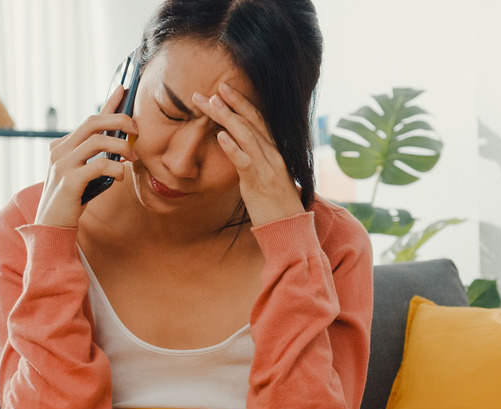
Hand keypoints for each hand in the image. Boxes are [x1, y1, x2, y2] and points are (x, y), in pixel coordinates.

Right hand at [35, 86, 137, 227]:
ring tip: (133, 157)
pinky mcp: (69, 181)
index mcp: (63, 146)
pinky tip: (121, 175)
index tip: (124, 89)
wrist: (52, 225)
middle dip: (118, 120)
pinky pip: (97, 165)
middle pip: (92, 122)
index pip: (90, 119)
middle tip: (136, 129)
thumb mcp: (84, 173)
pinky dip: (115, 167)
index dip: (108, 103)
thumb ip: (97, 158)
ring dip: (121, 147)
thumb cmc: (72, 199)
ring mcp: (62, 164)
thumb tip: (123, 144)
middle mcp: (59, 150)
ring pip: (97, 141)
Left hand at [191, 83, 303, 226]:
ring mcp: (267, 167)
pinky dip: (232, 147)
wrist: (289, 228)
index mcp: (274, 151)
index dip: (241, 102)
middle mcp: (273, 154)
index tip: (223, 89)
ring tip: (211, 103)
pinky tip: (219, 136)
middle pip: (252, 121)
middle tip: (214, 87)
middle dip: (232, 102)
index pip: (258, 119)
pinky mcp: (258, 183)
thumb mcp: (265, 177)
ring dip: (228, 117)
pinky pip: (245, 161)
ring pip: (247, 135)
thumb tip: (233, 147)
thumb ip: (253, 160)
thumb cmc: (274, 205)